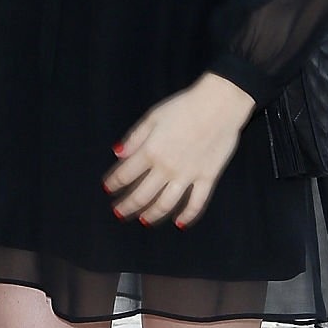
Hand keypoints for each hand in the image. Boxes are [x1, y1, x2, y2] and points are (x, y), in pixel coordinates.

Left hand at [103, 73, 255, 227]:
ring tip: (143, 221)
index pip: (125, 174)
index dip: (114, 183)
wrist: (219, 104)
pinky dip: (188, 216)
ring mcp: (187, 175)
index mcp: (150, 151)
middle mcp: (166, 168)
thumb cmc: (185, 106)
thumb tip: (118, 153)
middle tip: (118, 212)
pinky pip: (196, 203)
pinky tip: (179, 223)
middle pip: (141, 195)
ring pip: (165, 204)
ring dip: (151, 215)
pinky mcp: (207, 177)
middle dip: (126, 206)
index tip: (108, 189)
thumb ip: (135, 138)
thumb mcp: (153, 117)